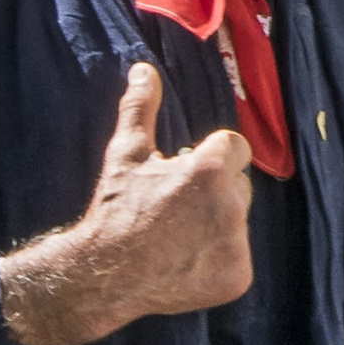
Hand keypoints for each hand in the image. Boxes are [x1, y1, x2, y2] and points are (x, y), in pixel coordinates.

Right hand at [0, 63, 252, 344]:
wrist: (104, 275)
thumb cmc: (114, 211)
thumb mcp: (125, 156)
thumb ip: (141, 109)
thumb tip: (143, 69)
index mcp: (209, 170)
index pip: (235, 147)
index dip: (209, 160)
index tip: (183, 178)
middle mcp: (230, 205)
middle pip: (239, 185)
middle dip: (214, 194)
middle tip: (174, 212)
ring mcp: (236, 243)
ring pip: (238, 222)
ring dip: (215, 227)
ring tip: (178, 238)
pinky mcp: (237, 276)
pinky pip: (237, 260)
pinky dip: (217, 263)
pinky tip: (185, 264)